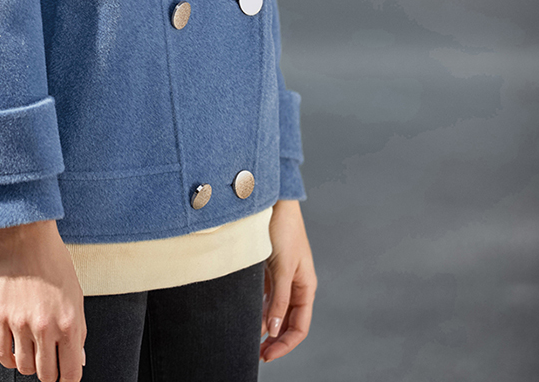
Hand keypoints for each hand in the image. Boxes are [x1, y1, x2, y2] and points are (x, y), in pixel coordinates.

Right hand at [0, 219, 86, 380]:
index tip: (66, 375)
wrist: (28, 236)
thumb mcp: (76, 296)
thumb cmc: (54, 261)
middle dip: (51, 373)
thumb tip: (79, 360)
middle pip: (46, 375)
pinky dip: (9, 359)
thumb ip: (79, 331)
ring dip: (30, 364)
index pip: (71, 373)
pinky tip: (16, 351)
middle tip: (50, 363)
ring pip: (24, 367)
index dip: (69, 378)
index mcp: (69, 322)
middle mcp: (45, 327)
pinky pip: (2, 354)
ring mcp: (20, 323)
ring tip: (34, 351)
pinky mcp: (0, 316)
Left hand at [260, 199, 316, 362]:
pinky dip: (259, 308)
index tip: (267, 355)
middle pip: (287, 322)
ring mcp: (283, 276)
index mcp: (305, 286)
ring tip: (250, 340)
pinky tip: (248, 316)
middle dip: (275, 340)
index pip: (299, 326)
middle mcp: (296, 284)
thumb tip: (272, 330)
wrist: (274, 200)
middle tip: (257, 354)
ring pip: (276, 310)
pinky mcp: (270, 268)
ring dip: (265, 326)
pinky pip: (267, 296)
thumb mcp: (282, 266)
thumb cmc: (283, 229)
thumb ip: (278, 299)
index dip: (285, 344)